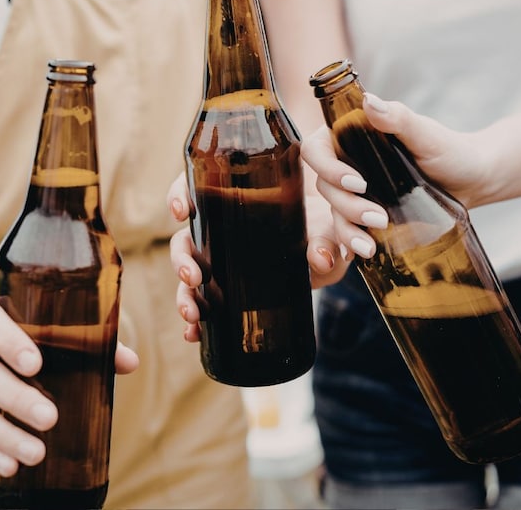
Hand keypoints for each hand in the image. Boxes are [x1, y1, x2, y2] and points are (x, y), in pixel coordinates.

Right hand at [0, 298, 138, 475]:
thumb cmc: (8, 328)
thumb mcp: (33, 322)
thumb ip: (81, 338)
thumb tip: (129, 362)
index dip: (9, 341)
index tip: (37, 365)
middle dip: (13, 398)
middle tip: (50, 418)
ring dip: (0, 433)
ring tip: (35, 452)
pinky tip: (10, 464)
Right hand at [166, 172, 350, 342]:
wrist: (341, 247)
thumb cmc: (330, 224)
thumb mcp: (330, 228)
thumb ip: (326, 239)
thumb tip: (318, 258)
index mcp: (240, 197)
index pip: (197, 187)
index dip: (180, 195)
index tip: (182, 212)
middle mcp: (224, 227)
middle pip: (186, 237)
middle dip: (182, 259)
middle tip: (193, 277)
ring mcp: (224, 258)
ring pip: (189, 272)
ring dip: (183, 294)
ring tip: (192, 314)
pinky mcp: (231, 287)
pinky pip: (204, 300)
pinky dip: (195, 319)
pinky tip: (194, 333)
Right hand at [300, 94, 486, 255]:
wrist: (472, 181)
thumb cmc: (451, 151)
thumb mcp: (427, 134)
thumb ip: (398, 118)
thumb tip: (369, 102)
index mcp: (353, 137)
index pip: (317, 149)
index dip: (327, 167)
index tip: (357, 183)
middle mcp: (349, 163)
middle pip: (324, 185)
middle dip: (347, 206)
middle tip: (379, 218)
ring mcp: (356, 192)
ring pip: (334, 211)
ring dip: (348, 229)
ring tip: (370, 245)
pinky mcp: (366, 215)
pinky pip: (348, 229)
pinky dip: (351, 242)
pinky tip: (360, 253)